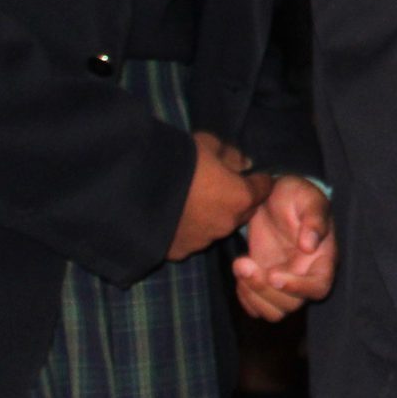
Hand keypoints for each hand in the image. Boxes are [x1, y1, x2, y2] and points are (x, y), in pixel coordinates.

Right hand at [166, 132, 271, 260]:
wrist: (133, 188)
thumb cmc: (177, 160)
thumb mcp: (207, 144)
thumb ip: (231, 154)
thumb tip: (244, 162)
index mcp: (240, 197)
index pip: (263, 188)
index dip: (258, 179)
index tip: (250, 174)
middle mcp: (227, 224)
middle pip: (243, 211)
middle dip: (239, 200)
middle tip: (222, 186)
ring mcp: (203, 241)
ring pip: (217, 227)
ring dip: (213, 216)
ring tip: (193, 202)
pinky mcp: (180, 252)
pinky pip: (192, 239)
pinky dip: (189, 229)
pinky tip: (174, 217)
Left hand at [234, 174, 335, 318]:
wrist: (272, 198)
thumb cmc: (295, 195)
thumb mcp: (307, 197)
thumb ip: (314, 218)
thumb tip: (310, 245)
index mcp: (322, 258)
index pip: (319, 287)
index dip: (298, 288)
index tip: (274, 276)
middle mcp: (305, 276)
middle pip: (292, 304)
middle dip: (264, 289)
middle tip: (244, 262)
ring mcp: (285, 282)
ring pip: (274, 311)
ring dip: (253, 295)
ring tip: (240, 265)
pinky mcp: (265, 284)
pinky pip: (257, 307)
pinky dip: (245, 297)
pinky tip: (240, 271)